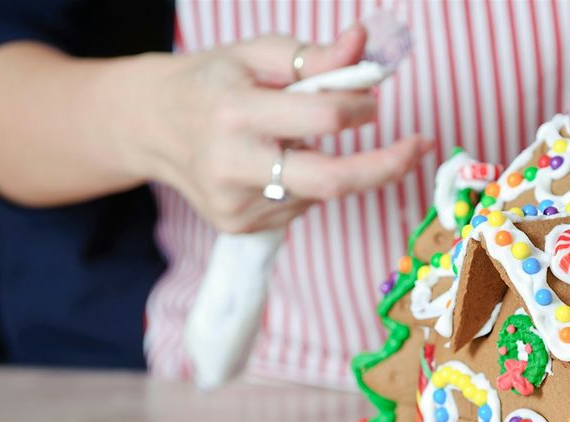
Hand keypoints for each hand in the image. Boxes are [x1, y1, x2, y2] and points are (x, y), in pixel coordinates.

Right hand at [140, 26, 430, 232]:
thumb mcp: (257, 54)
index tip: (371, 100)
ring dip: (330, 166)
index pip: (321, 117)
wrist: (150, 125)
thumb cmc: (214, 81)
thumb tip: (363, 46)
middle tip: (419, 148)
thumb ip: (315, 56)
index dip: (358, 107)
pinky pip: (299, 207)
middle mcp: (232, 162)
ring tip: (292, 140)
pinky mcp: (238, 226)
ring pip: (318, 193)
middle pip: (332, 181)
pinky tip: (275, 164)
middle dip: (386, 166)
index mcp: (235, 110)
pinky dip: (306, 184)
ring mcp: (234, 202)